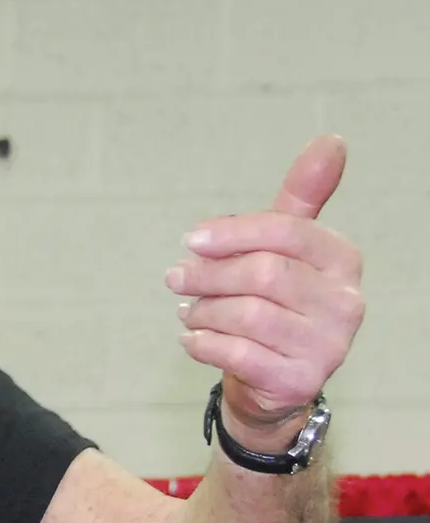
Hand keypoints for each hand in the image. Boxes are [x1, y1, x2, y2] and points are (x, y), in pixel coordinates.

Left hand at [167, 134, 363, 424]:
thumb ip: (299, 199)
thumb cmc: (274, 303)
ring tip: (189, 311)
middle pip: (262, 274)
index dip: (233, 233)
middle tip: (176, 278)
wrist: (272, 382)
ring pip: (247, 315)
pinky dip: (204, 344)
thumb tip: (331, 140)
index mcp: (342, 260)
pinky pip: (238, 354)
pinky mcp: (299, 381)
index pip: (286, 231)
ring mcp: (327, 346)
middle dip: (209, 274)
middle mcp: (345, 302)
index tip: (191, 239)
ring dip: (203, 311)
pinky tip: (192, 339)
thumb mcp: (284, 249)